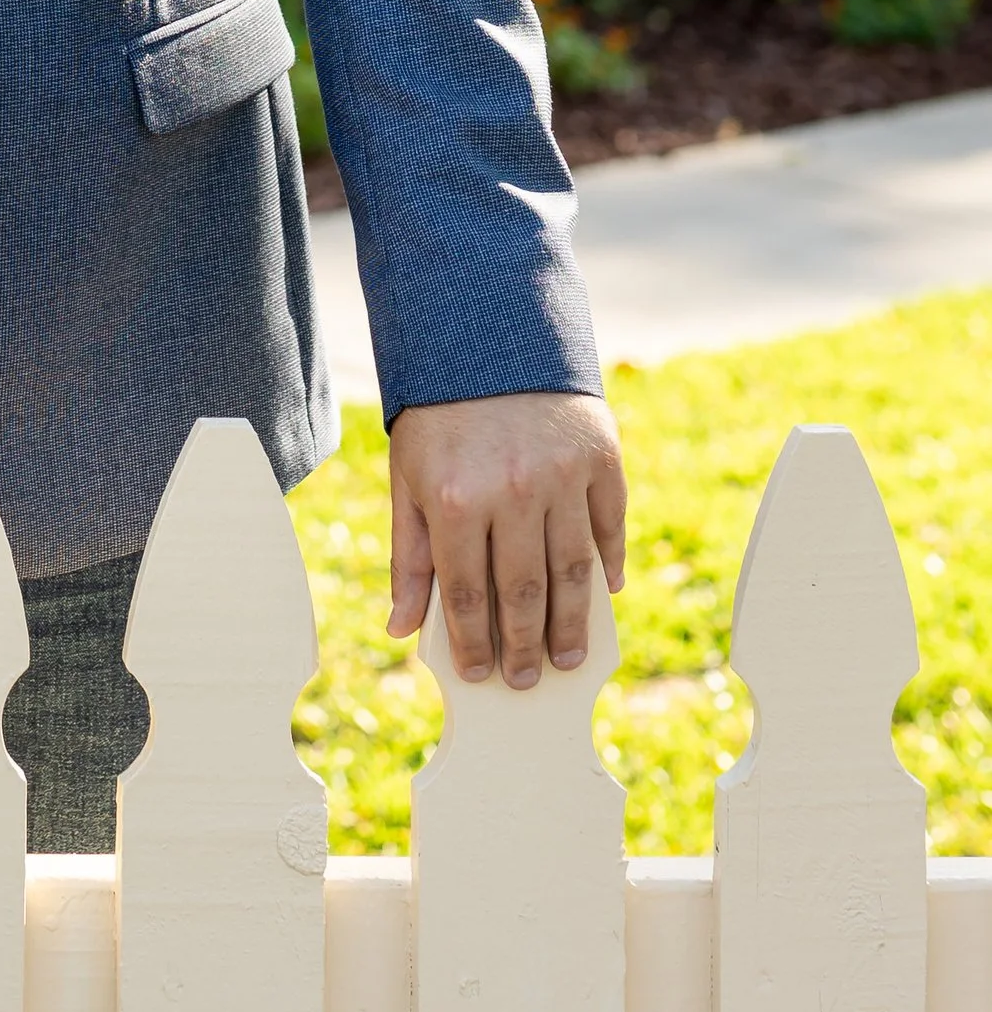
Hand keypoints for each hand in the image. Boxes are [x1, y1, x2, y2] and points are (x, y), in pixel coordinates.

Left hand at [388, 390, 624, 687]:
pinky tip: (604, 592)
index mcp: (455, 499)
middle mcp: (512, 491)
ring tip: (567, 657)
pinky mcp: (600, 457)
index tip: (480, 673)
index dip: (474, 643)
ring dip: (571, 621)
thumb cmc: (440, 415)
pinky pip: (610, 525)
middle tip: (526, 679)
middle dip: (524, 645)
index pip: (467, 594)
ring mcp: (561, 475)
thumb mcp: (409, 477)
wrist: (489, 331)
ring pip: (573, 569)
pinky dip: (609, 562)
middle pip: (525, 591)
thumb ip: (410, 556)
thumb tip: (401, 628)